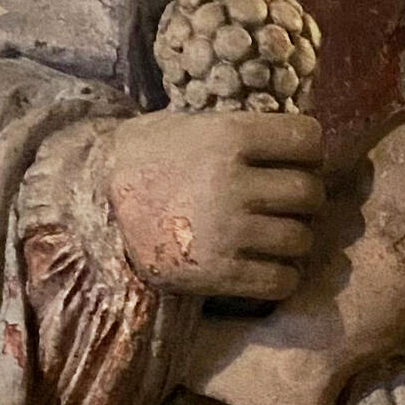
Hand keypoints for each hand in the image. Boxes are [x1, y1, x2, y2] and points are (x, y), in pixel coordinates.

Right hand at [108, 104, 324, 302]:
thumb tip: (301, 143)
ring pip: (301, 239)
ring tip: (272, 234)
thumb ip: (245, 131)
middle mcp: (233, 183)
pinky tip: (264, 264)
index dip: (309, 151)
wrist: (94, 205)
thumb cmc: (148, 158)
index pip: (308, 140)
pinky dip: (281, 275)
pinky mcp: (219, 274)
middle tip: (284, 202)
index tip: (296, 160)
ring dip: (293, 239)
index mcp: (230, 137)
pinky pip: (282, 280)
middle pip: (310, 193)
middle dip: (303, 198)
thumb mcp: (193, 124)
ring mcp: (228, 232)